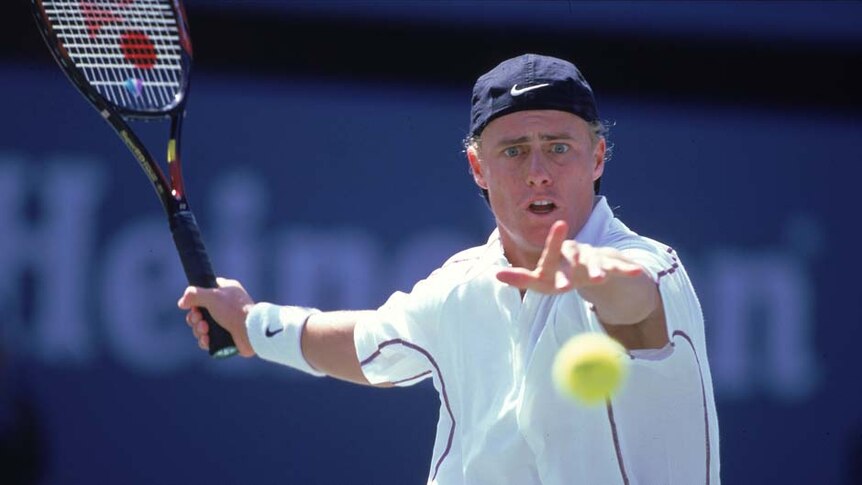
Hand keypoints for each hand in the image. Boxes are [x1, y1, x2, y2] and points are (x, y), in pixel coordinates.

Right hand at [177, 277, 255, 356]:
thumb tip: (182, 302)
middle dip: (195, 318)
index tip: (193, 304)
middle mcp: (225, 305)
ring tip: (205, 330)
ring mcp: (225, 322)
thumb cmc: (234, 310)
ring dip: (199, 329)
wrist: (251, 331)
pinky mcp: (225, 337)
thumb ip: (194, 295)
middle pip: (199, 311)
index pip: (205, 291)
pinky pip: (207, 339)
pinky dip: (205, 340)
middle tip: (199, 319)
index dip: (196, 299)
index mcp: (225, 291)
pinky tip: (207, 340)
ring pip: (201, 326)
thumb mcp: (212, 296)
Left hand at [496, 220, 643, 293]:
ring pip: (595, 262)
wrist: (589, 268)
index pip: (550, 254)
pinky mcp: (609, 265)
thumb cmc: (560, 275)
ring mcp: (592, 258)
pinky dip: (626, 269)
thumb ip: (520, 278)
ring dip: (596, 270)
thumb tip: (495, 273)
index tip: (558, 228)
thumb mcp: (541, 281)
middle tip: (566, 281)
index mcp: (556, 258)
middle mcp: (574, 254)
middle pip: (573, 257)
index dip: (552, 244)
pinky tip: (637, 271)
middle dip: (571, 264)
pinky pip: (618, 266)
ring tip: (598, 279)